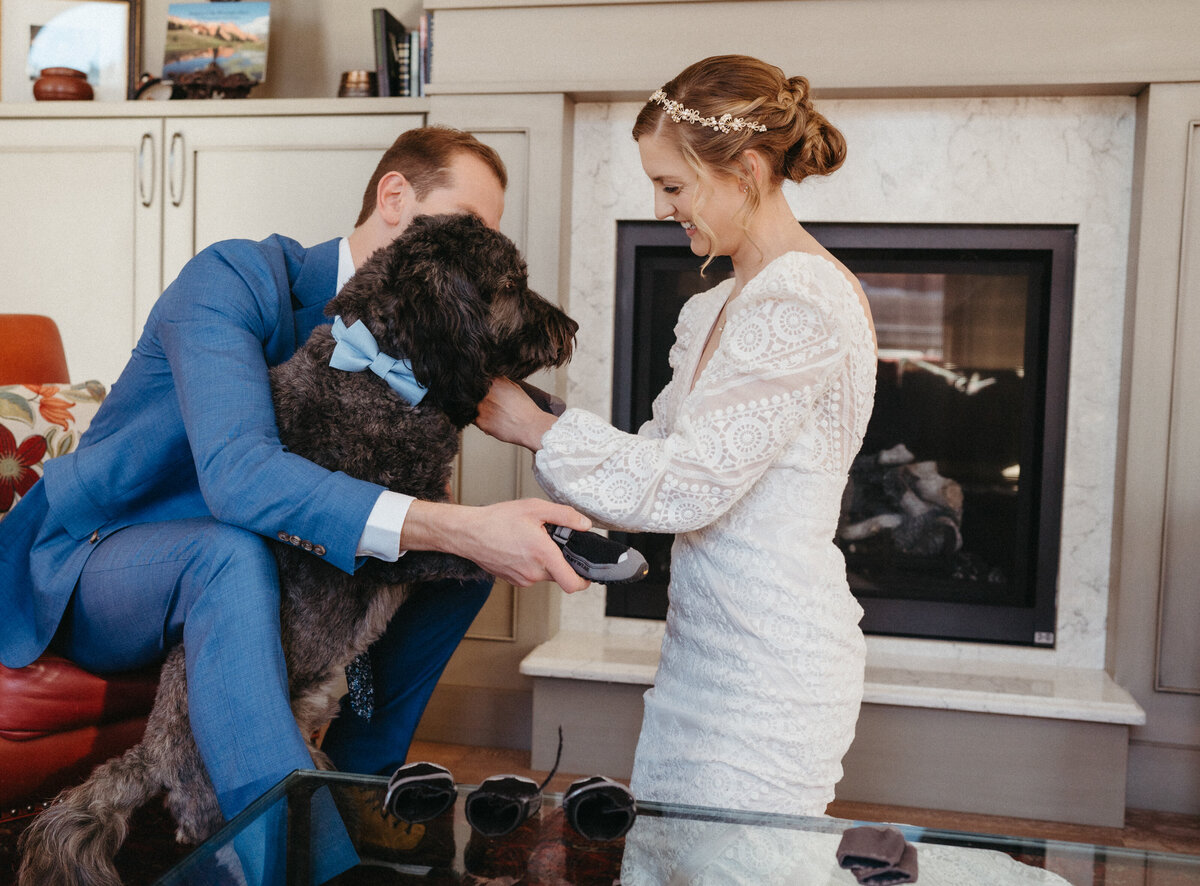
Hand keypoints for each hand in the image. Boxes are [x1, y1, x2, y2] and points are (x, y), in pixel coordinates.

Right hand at [400, 498, 592, 592]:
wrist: (468, 533)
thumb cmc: (497, 520)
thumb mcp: (535, 508)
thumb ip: (564, 516)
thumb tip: (584, 524)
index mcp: (543, 555)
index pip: (573, 584)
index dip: (585, 581)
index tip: (587, 572)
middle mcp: (534, 572)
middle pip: (560, 574)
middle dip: (561, 560)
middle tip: (552, 541)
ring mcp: (522, 579)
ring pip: (545, 574)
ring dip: (545, 561)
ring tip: (532, 541)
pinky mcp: (513, 580)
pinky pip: (531, 574)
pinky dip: (532, 563)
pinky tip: (521, 547)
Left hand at [474, 378, 557, 450]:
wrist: (531, 426)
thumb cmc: (525, 409)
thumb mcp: (514, 387)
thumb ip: (500, 382)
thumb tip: (491, 379)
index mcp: (493, 382)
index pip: (476, 381)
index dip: (477, 386)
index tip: (481, 391)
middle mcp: (485, 393)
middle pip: (471, 393)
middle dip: (477, 398)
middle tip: (489, 404)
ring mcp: (481, 407)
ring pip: (471, 407)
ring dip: (477, 409)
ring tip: (492, 413)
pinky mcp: (480, 421)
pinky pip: (473, 419)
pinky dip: (480, 420)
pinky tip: (492, 421)